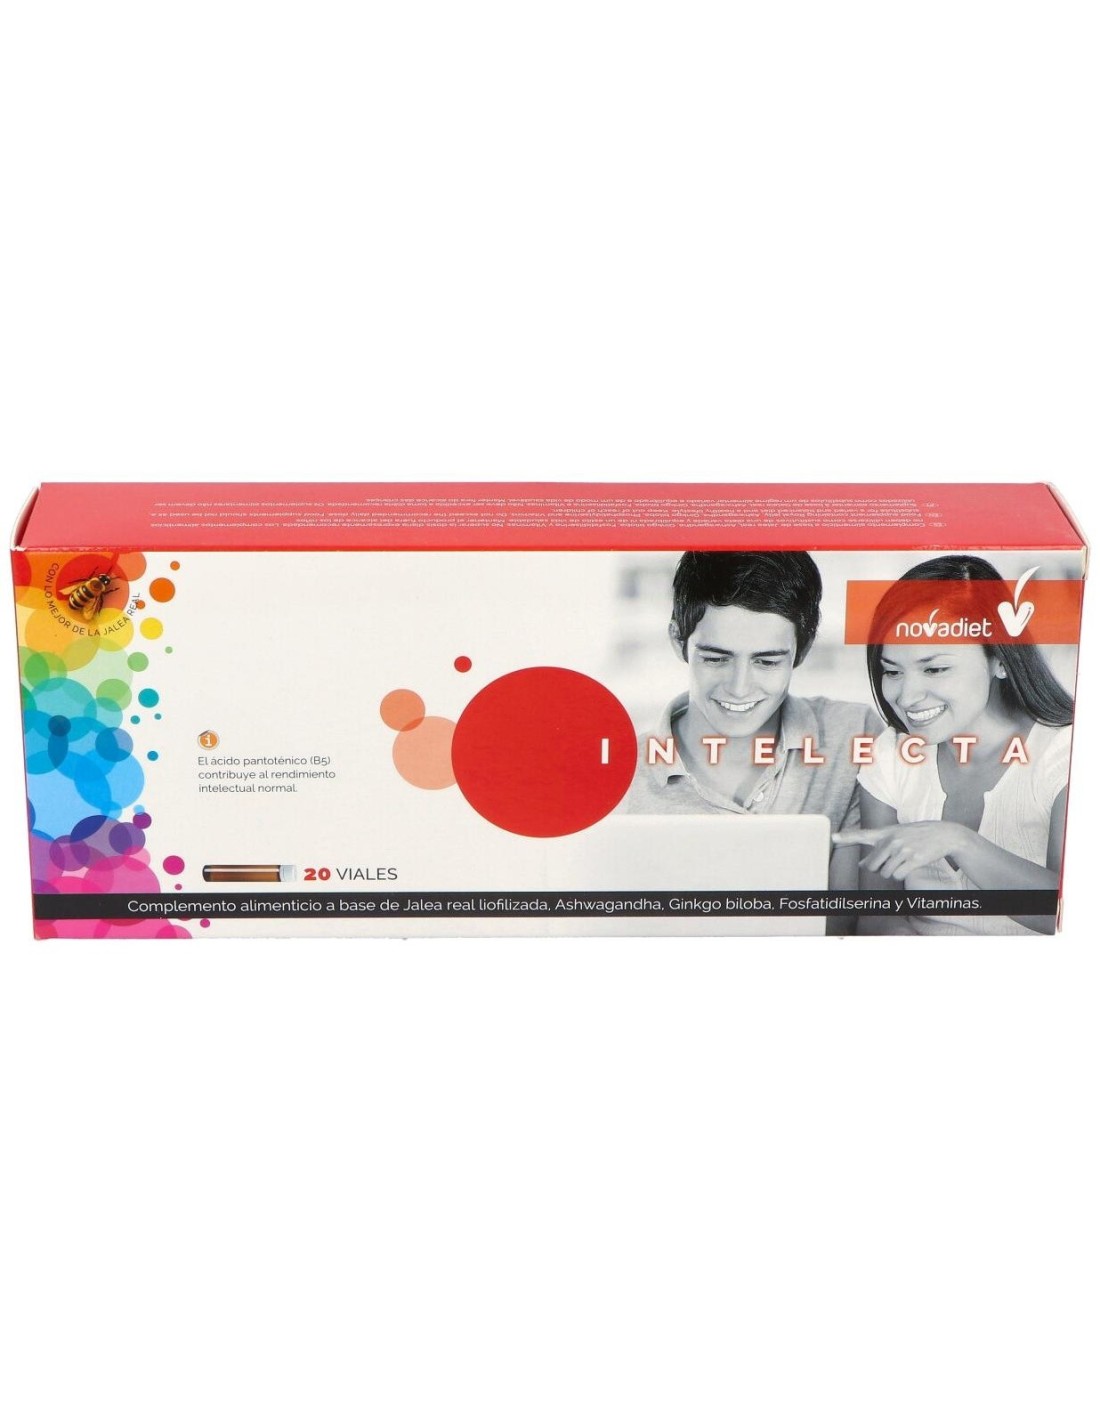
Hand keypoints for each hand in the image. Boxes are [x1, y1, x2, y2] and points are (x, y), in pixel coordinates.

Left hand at [832, 821, 971, 880]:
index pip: (862, 834)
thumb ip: (878, 848)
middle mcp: (892, 840)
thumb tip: (862, 864)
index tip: (833, 836)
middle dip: (878, 869)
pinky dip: (902, 875)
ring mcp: (903, 849)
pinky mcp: (914, 859)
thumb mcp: (896, 837)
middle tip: (891, 862)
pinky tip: (910, 865)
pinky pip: (898, 876)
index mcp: (886, 832)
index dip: (847, 836)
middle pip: (872, 866)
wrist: (944, 834)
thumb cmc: (917, 835)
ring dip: (892, 872)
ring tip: (904, 861)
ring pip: (885, 873)